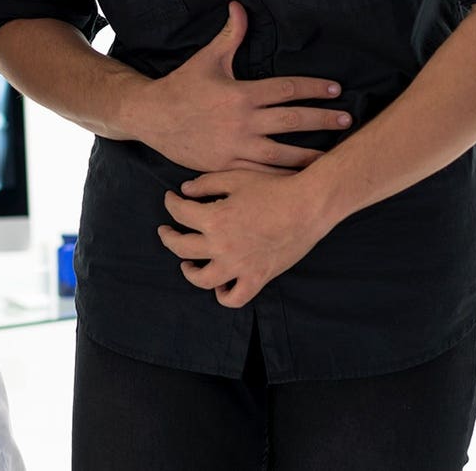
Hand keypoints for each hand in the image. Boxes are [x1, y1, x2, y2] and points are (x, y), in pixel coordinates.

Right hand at [134, 2, 351, 172]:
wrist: (150, 117)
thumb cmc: (181, 86)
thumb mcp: (206, 59)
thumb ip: (229, 35)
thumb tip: (239, 6)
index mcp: (241, 94)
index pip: (288, 89)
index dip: (315, 88)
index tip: (336, 90)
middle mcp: (242, 121)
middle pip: (292, 121)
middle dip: (323, 119)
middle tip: (347, 120)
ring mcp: (235, 146)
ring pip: (281, 154)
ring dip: (310, 155)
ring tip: (333, 158)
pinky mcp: (225, 165)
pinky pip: (260, 174)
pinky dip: (282, 178)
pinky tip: (299, 182)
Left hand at [157, 170, 337, 307]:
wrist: (309, 205)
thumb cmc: (274, 187)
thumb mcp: (236, 177)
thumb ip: (206, 183)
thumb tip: (184, 190)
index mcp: (214, 219)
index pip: (178, 213)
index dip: (170, 203)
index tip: (171, 199)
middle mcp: (221, 246)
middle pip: (180, 247)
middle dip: (168, 237)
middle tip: (166, 231)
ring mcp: (239, 265)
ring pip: (201, 279)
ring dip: (189, 272)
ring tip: (187, 263)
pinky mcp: (258, 277)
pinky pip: (235, 297)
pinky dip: (223, 295)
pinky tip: (219, 285)